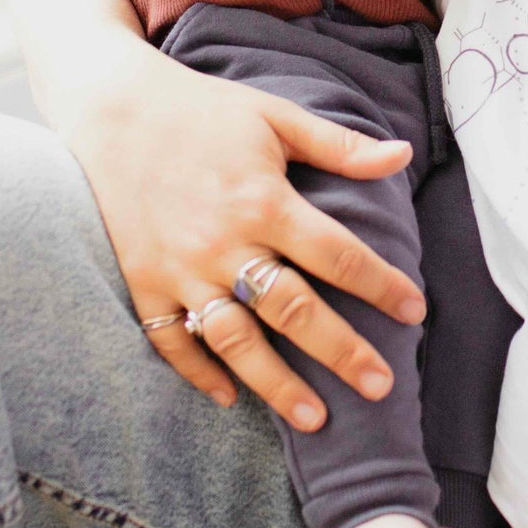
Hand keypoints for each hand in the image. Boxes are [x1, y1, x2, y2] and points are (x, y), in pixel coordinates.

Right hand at [69, 38, 424, 426]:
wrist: (113, 108)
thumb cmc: (204, 110)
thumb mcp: (275, 116)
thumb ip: (339, 145)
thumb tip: (404, 154)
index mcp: (263, 200)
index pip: (337, 255)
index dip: (381, 285)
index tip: (415, 311)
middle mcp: (223, 243)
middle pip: (293, 309)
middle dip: (341, 352)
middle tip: (381, 387)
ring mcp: (180, 269)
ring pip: (235, 341)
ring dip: (276, 384)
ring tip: (317, 420)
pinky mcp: (143, 281)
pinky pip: (171, 340)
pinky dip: (197, 373)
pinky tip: (228, 398)